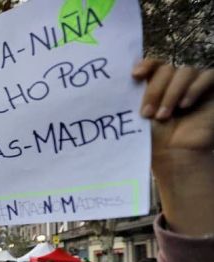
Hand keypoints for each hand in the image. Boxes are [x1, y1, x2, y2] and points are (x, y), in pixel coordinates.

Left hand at [132, 59, 213, 234]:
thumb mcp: (136, 117)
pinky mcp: (211, 90)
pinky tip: (185, 105)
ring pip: (184, 71)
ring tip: (165, 116)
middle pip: (166, 68)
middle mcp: (174, 81)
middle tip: (146, 114)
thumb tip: (100, 86)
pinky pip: (208, 76)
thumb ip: (127, 99)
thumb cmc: (153, 141)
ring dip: (171, 94)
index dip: (145, 64)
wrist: (174, 156)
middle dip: (155, 90)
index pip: (152, 63)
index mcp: (155, 84)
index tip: (134, 75)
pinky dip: (194, 89)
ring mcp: (193, 85)